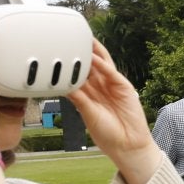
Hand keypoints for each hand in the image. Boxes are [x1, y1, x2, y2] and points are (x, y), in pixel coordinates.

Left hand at [68, 41, 161, 183]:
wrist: (127, 146)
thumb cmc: (108, 134)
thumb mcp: (87, 114)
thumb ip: (78, 98)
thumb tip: (61, 84)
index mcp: (89, 95)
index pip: (76, 74)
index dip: (68, 64)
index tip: (56, 53)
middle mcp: (100, 87)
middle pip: (89, 65)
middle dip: (80, 52)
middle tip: (67, 37)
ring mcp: (112, 86)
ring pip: (101, 64)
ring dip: (92, 51)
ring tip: (81, 38)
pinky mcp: (123, 87)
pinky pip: (111, 72)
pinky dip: (102, 64)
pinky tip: (93, 57)